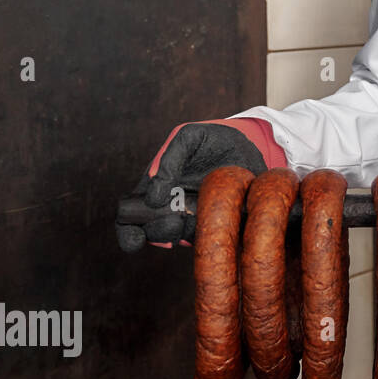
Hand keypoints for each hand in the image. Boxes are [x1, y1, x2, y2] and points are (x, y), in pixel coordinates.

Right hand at [116, 121, 270, 251]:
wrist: (249, 140)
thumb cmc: (211, 139)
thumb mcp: (188, 138)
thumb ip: (168, 160)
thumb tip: (153, 196)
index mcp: (155, 192)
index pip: (130, 222)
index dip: (129, 236)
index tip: (136, 239)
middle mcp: (172, 211)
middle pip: (156, 236)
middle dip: (160, 234)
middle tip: (175, 221)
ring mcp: (197, 219)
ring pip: (184, 240)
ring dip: (186, 235)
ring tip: (195, 218)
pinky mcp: (222, 223)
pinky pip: (214, 237)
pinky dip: (213, 233)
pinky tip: (218, 218)